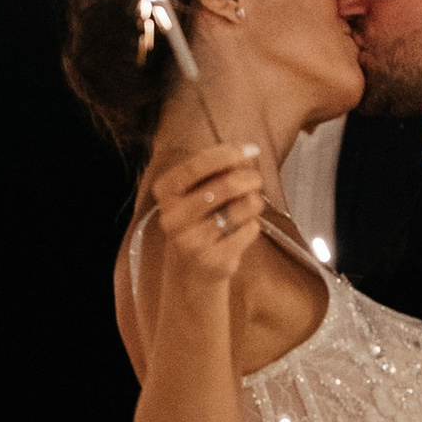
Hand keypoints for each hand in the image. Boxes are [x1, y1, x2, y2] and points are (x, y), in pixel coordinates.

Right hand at [148, 140, 266, 289]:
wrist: (190, 271)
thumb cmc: (198, 221)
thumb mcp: (195, 192)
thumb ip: (215, 170)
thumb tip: (247, 153)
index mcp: (165, 191)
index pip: (196, 165)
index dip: (228, 153)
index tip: (251, 149)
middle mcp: (173, 216)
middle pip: (225, 185)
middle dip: (250, 178)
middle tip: (256, 180)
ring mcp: (192, 240)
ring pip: (242, 207)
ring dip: (254, 202)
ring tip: (248, 206)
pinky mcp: (213, 259)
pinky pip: (249, 229)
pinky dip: (252, 225)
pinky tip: (241, 230)